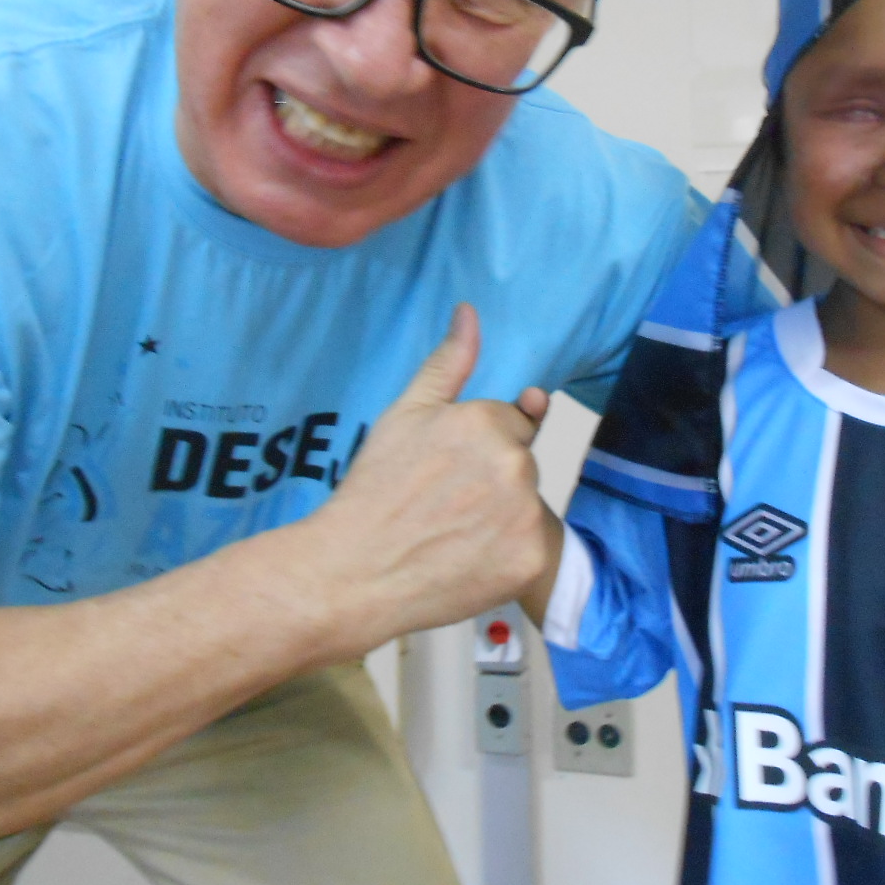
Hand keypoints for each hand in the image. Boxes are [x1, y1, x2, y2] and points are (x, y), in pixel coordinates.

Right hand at [301, 303, 553, 651]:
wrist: (353, 572)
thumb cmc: (373, 491)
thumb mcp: (403, 415)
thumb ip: (447, 364)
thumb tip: (470, 312)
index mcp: (487, 421)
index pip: (514, 423)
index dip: (478, 448)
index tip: (446, 472)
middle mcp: (515, 463)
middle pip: (522, 464)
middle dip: (494, 479)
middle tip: (444, 504)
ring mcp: (526, 514)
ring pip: (528, 506)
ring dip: (503, 517)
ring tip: (453, 535)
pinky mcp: (530, 559)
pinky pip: (531, 548)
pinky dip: (507, 556)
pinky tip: (468, 561)